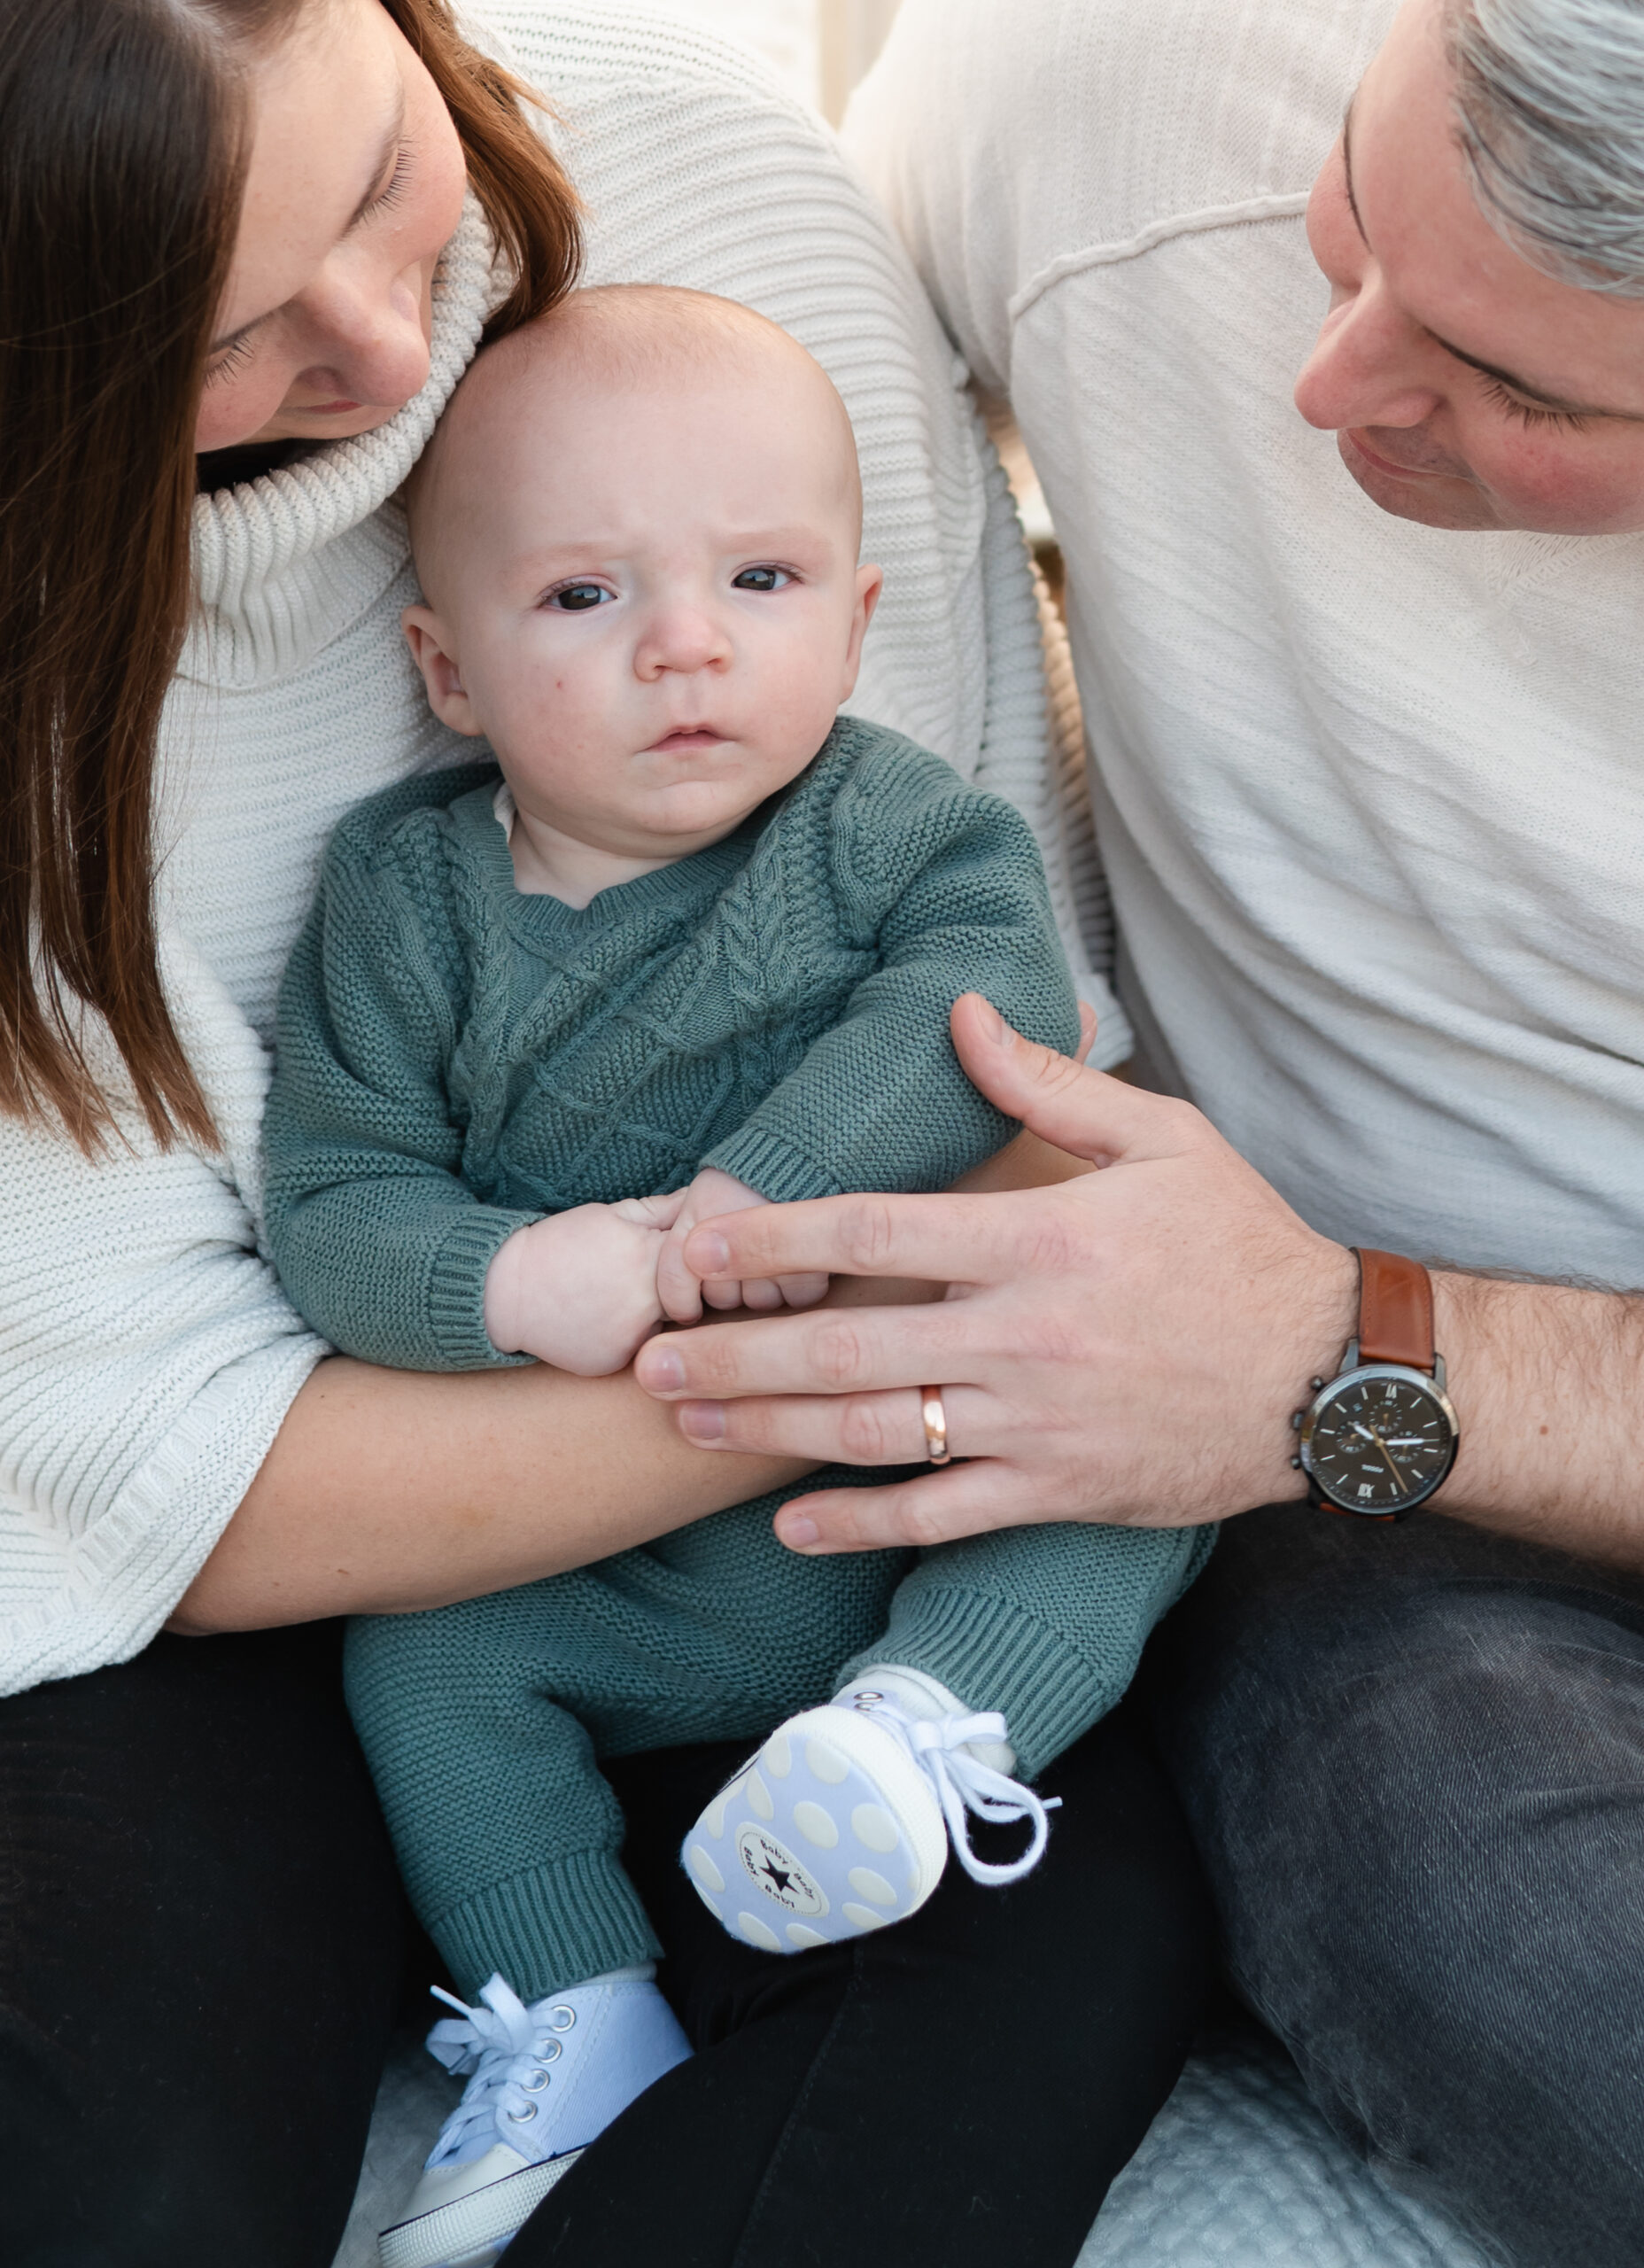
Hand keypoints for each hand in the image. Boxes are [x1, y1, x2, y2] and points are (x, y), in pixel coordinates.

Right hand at [484, 1193, 686, 1375]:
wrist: (504, 1292)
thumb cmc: (560, 1246)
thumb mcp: (611, 1214)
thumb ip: (663, 1210)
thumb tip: (708, 1196)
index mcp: (648, 1256)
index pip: (704, 1257)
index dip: (695, 1254)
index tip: (680, 1253)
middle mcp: (647, 1301)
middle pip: (695, 1296)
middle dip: (684, 1287)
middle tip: (649, 1278)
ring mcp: (633, 1337)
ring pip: (672, 1327)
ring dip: (660, 1314)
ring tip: (621, 1298)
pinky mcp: (618, 1362)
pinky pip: (644, 1350)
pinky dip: (632, 1338)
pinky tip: (605, 1323)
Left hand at [633, 993, 1357, 1550]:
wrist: (1333, 1377)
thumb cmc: (1241, 1245)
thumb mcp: (1162, 1138)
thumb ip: (1048, 1084)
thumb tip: (961, 1011)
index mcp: (1039, 1237)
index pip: (874, 1231)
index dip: (772, 1236)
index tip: (695, 1240)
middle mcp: (1024, 1334)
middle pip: (846, 1346)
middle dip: (735, 1353)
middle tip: (646, 1356)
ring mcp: (1039, 1422)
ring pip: (876, 1433)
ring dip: (770, 1433)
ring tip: (688, 1421)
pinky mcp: (1061, 1490)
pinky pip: (943, 1515)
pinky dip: (861, 1525)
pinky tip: (788, 1524)